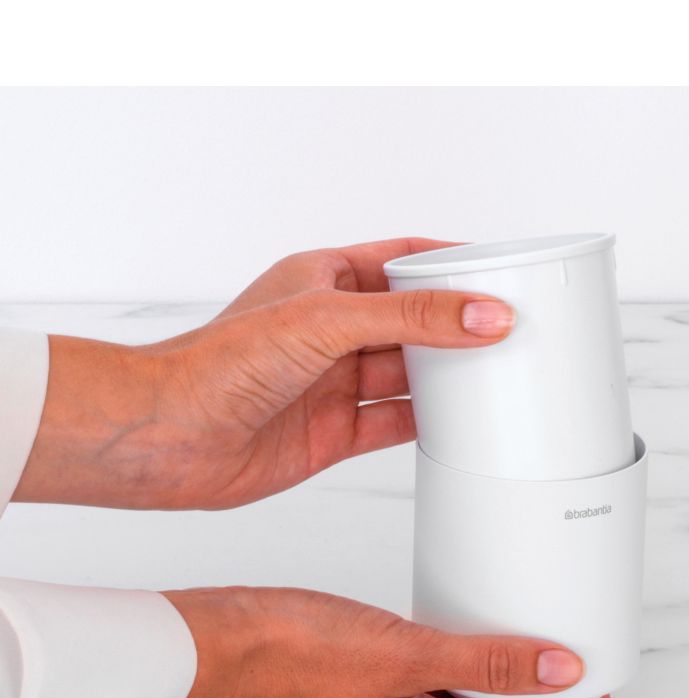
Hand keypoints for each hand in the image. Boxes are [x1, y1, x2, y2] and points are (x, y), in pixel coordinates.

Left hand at [15, 238, 515, 508]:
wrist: (170, 437)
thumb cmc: (217, 364)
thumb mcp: (328, 321)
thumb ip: (412, 318)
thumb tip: (481, 314)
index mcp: (325, 280)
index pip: (403, 260)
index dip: (452, 262)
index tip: (499, 268)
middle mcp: (332, 330)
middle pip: (415, 321)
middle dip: (460, 324)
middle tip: (511, 327)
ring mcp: (335, 381)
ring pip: (411, 374)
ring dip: (450, 376)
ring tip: (499, 374)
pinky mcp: (336, 431)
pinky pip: (397, 422)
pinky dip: (430, 423)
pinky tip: (460, 421)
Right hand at [163, 586, 608, 697]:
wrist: (224, 640)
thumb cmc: (297, 652)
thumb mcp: (411, 653)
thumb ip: (487, 663)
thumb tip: (556, 672)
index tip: (595, 690)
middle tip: (569, 667)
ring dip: (491, 682)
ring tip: (524, 651)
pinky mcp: (353, 696)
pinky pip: (422, 689)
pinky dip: (452, 669)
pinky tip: (456, 644)